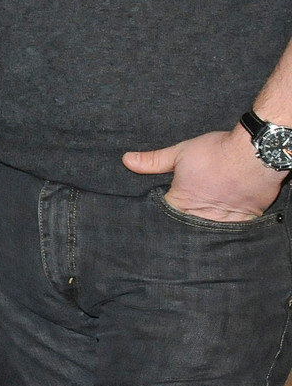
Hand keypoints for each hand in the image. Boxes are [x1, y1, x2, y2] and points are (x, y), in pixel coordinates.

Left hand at [125, 128, 287, 222]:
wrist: (257, 153)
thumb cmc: (217, 153)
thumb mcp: (180, 153)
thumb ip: (153, 161)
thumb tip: (126, 160)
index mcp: (181, 203)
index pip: (165, 217)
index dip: (162, 215)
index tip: (161, 212)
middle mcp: (202, 217)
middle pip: (188, 227)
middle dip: (184, 225)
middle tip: (185, 218)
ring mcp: (225, 222)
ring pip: (209, 232)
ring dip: (206, 228)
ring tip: (205, 218)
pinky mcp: (246, 221)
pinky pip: (234, 231)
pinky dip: (229, 229)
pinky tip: (226, 220)